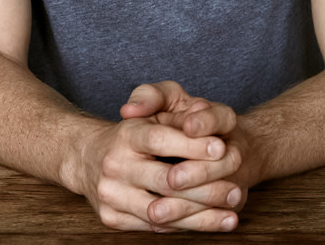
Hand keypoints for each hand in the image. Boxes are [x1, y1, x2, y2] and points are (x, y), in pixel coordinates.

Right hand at [70, 83, 241, 231]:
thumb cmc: (133, 131)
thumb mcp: (148, 104)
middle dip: (206, 187)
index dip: (193, 145)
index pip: (160, 139)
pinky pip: (155, 228)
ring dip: (202, 215)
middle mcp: (114, 165)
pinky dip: (187, 226)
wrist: (87, 158)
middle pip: (166, 181)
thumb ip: (161, 97)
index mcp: (126, 134)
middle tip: (236, 188)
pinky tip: (213, 222)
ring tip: (232, 212)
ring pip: (162, 212)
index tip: (222, 147)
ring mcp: (111, 194)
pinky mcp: (112, 218)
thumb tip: (193, 115)